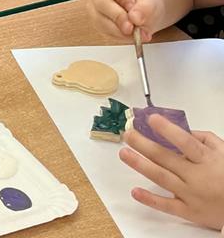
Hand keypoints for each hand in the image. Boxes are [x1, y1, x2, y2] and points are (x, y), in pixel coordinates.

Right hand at [87, 0, 164, 41]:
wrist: (142, 14)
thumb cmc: (143, 3)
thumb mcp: (150, 1)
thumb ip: (145, 7)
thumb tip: (135, 19)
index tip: (134, 6)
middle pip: (102, 3)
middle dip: (119, 17)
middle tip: (132, 27)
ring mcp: (94, 10)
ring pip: (102, 20)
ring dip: (121, 30)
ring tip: (137, 32)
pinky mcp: (97, 24)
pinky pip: (106, 32)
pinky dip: (121, 36)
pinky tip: (131, 34)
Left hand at [121, 116, 223, 230]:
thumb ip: (205, 139)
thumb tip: (182, 128)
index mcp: (207, 160)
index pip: (185, 142)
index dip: (168, 130)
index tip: (151, 119)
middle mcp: (197, 176)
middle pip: (166, 158)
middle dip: (143, 144)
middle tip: (128, 134)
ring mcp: (191, 195)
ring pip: (161, 178)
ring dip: (140, 165)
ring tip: (124, 153)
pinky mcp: (189, 212)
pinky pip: (167, 206)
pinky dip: (150, 200)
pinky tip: (135, 191)